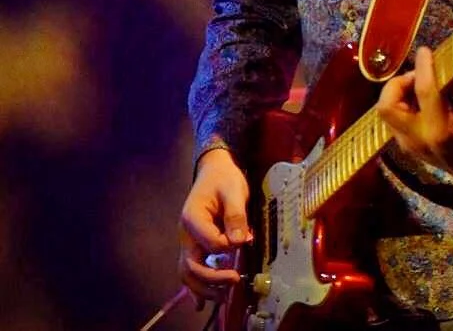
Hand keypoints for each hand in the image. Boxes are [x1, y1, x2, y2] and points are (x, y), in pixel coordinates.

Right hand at [178, 147, 250, 304]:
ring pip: (188, 273)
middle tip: (235, 281)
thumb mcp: (233, 190)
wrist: (214, 170)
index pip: (210, 243)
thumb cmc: (223, 178)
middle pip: (192, 266)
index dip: (228, 247)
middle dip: (212, 279)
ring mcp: (188, 242)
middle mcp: (185, 234)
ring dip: (204, 288)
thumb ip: (236, 215)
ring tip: (224, 296)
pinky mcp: (194, 246)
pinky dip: (196, 287)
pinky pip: (191, 270)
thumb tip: (240, 240)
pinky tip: (202, 303)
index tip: (244, 241)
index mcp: (192, 218)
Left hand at [377, 46, 452, 190]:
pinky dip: (402, 102)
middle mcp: (418, 140)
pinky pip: (394, 117)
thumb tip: (451, 58)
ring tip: (421, 85)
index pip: (424, 91)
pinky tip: (421, 99)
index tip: (425, 51)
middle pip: (388, 105)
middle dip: (398, 83)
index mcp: (441, 131)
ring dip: (399, 92)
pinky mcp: (406, 145)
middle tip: (418, 75)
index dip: (423, 67)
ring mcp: (409, 145)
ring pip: (386, 110)